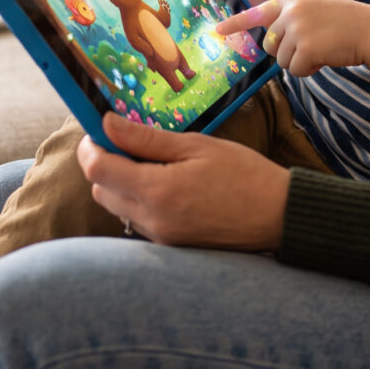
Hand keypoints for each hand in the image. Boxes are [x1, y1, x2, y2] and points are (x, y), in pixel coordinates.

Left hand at [76, 113, 288, 250]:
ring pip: (117, 206)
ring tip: (156, 164)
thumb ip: (147, 138)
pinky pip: (137, 220)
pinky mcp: (169, 245)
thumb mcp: (196, 146)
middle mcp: (152, 220)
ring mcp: (159, 237)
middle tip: (132, 142)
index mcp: (158, 191)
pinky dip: (140, 200)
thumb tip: (107, 123)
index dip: (91, 146)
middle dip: (106, 163)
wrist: (277, 216)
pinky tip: (168, 185)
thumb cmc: (243, 174)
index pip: (97, 170)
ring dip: (122, 182)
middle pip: (100, 190)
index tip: (100, 129)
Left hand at [219, 0, 369, 76]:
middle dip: (287, 53)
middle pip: (270, 46)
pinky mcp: (305, 46)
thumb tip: (271, 43)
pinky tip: (327, 58)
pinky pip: (296, 70)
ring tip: (324, 49)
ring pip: (283, 61)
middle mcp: (290, 12)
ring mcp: (297, 29)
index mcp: (292, 2)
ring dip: (302, 62)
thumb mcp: (317, 12)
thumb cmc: (347, 25)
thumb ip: (294, 21)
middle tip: (313, 46)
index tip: (216, 30)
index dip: (236, 23)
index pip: (257, 12)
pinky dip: (310, 70)